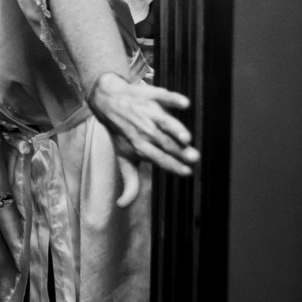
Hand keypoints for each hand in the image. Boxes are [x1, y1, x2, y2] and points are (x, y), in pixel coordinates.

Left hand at [86, 72, 199, 201]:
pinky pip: (164, 97)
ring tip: (186, 137)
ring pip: (165, 122)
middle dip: (179, 151)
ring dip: (176, 129)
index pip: (159, 159)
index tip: (187, 172)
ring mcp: (149, 112)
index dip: (173, 166)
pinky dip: (173, 100)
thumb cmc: (120, 134)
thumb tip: (121, 205)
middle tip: (195, 157)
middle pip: (165, 143)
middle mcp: (145, 130)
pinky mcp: (152, 95)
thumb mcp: (123, 158)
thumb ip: (130, 182)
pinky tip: (184, 103)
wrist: (107, 102)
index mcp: (141, 147)